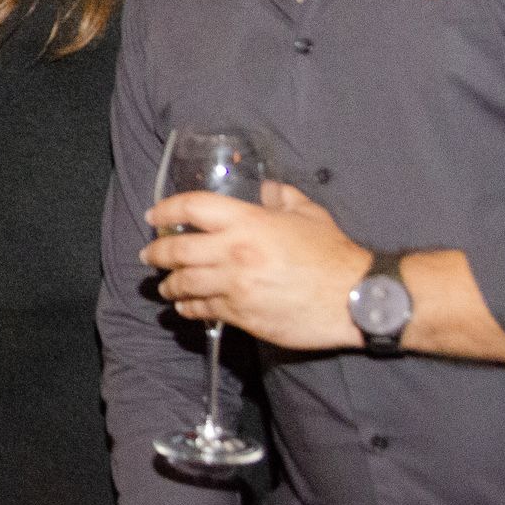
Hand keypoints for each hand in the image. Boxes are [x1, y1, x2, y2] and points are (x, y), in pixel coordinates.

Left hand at [142, 182, 367, 349]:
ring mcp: (235, 286)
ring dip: (169, 285)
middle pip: (177, 250)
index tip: (154, 216)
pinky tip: (187, 307)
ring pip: (185, 284)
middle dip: (156, 253)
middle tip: (148, 255)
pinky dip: (190, 308)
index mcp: (247, 221)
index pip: (192, 208)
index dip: (166, 210)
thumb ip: (279, 196)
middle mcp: (234, 252)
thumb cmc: (333, 253)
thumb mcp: (307, 213)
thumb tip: (262, 188)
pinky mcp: (242, 315)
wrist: (356, 298)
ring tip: (164, 286)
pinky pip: (204, 310)